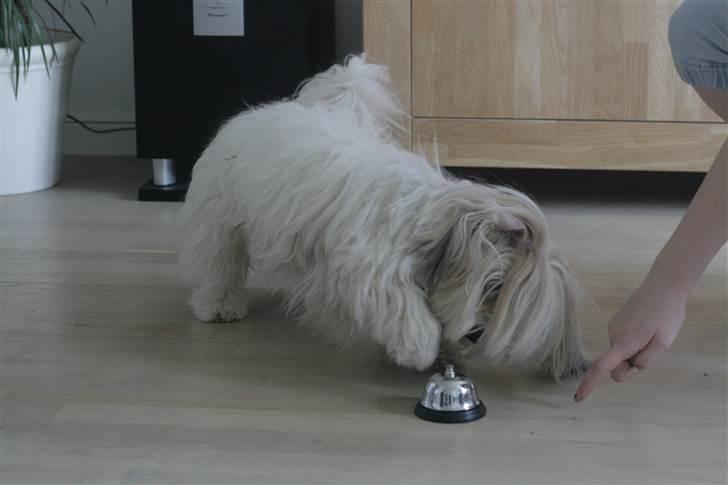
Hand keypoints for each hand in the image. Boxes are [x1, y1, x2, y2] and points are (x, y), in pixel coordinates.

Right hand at [574, 279, 686, 401]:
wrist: (663, 286)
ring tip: (652, 335)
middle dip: (631, 365)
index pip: (601, 367)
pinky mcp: (616, 322)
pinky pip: (621, 343)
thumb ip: (646, 360)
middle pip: (616, 365)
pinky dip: (632, 343)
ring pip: (620, 353)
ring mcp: (613, 328)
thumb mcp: (664, 342)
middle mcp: (613, 336)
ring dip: (634, 352)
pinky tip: (646, 327)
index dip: (590, 384)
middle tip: (653, 349)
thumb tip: (631, 367)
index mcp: (624, 343)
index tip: (578, 398)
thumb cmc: (667, 314)